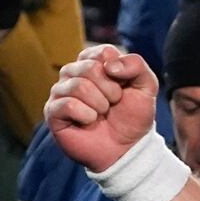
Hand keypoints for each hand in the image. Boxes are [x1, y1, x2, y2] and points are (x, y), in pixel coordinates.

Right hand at [45, 44, 159, 171]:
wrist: (126, 148)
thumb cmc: (132, 115)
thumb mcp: (146, 86)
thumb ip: (136, 65)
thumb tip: (110, 65)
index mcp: (93, 62)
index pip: (103, 52)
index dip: (120, 73)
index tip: (123, 87)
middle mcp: (73, 73)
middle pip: (90, 68)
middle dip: (110, 90)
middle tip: (113, 103)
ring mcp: (61, 91)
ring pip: (78, 85)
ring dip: (99, 104)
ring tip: (102, 114)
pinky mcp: (53, 111)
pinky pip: (67, 104)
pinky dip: (86, 115)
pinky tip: (89, 121)